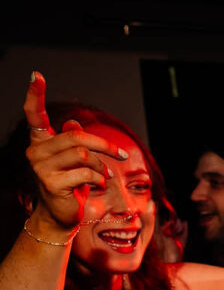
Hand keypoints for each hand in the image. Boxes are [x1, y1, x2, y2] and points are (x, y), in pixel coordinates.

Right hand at [21, 72, 122, 233]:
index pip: (34, 114)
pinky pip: (85, 173)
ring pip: (83, 154)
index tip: (37, 75)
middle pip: (76, 137)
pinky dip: (99, 178)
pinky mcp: (51, 183)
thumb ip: (74, 141)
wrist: (63, 214)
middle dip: (105, 145)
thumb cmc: (71, 184)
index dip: (35, 94)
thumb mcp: (76, 161)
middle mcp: (36, 151)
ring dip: (102, 166)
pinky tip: (99, 185)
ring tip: (105, 175)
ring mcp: (41, 167)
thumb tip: (74, 124)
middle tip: (122, 155)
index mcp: (41, 141)